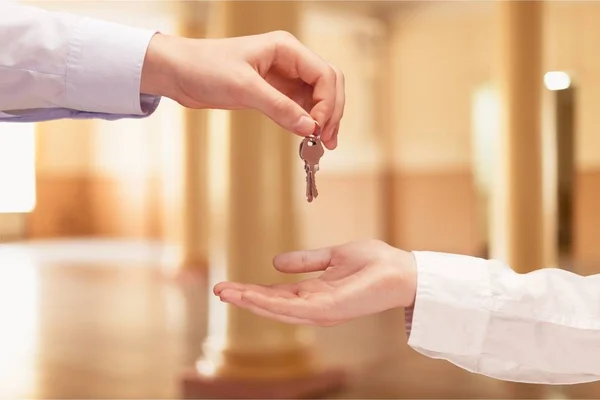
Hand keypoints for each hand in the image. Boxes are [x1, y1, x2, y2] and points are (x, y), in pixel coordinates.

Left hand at [141, 31, 344, 149]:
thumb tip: (310, 128)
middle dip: (333, 111)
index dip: (328, 103)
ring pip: (318, 97)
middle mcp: (289, 60)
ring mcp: (283, 77)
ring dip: (324, 119)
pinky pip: (300, 107)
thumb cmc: (205, 67)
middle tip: (327, 140)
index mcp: (286, 48)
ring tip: (324, 144)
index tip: (317, 128)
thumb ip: (279, 107)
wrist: (178, 72)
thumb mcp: (243, 88)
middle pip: (328, 84)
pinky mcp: (273, 92)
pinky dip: (307, 122)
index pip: (324, 74)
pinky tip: (308, 138)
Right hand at [213, 240, 416, 325]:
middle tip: (218, 290)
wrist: (401, 269)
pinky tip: (252, 296)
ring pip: (278, 309)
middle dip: (245, 298)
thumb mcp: (332, 256)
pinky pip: (295, 309)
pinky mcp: (330, 310)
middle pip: (272, 305)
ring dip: (252, 302)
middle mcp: (314, 306)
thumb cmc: (374, 262)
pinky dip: (272, 304)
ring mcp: (321, 311)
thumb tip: (275, 262)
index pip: (276, 295)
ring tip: (227, 293)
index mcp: (314, 293)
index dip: (252, 291)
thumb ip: (306, 261)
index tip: (228, 286)